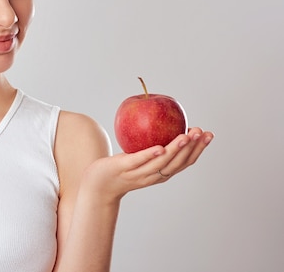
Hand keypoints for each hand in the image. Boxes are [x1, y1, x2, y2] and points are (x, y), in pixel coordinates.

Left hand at [83, 127, 213, 202]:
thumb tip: (165, 121)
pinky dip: (151, 155)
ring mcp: (140, 173)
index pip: (185, 162)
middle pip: (177, 163)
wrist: (98, 185)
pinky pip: (139, 161)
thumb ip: (154, 146)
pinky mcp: (124, 168)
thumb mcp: (141, 157)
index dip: (199, 149)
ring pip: (162, 162)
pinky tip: (160, 147)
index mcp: (161, 173)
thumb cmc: (121, 168)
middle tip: (201, 132)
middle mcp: (154, 175)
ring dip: (176, 149)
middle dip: (193, 147)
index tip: (209, 135)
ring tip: (185, 136)